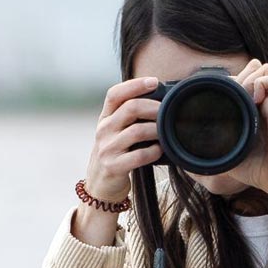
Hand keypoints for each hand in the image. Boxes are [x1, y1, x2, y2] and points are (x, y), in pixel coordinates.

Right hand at [84, 75, 163, 202]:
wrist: (99, 186)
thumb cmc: (115, 155)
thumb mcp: (115, 132)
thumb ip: (129, 117)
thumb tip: (160, 101)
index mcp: (104, 118)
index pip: (115, 94)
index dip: (135, 84)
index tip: (154, 81)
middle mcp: (103, 130)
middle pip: (130, 108)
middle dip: (154, 107)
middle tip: (168, 111)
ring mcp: (107, 149)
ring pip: (137, 131)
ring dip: (157, 130)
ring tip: (167, 132)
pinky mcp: (113, 167)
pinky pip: (139, 156)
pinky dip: (154, 151)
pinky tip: (160, 150)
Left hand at [225, 60, 267, 215]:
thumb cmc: (254, 170)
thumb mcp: (227, 155)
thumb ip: (213, 145)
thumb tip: (188, 147)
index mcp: (249, 112)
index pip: (240, 81)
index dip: (230, 83)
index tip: (220, 99)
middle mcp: (261, 103)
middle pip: (250, 69)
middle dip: (238, 77)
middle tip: (231, 98)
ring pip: (262, 68)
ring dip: (249, 78)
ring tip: (244, 98)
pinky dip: (262, 84)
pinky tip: (255, 101)